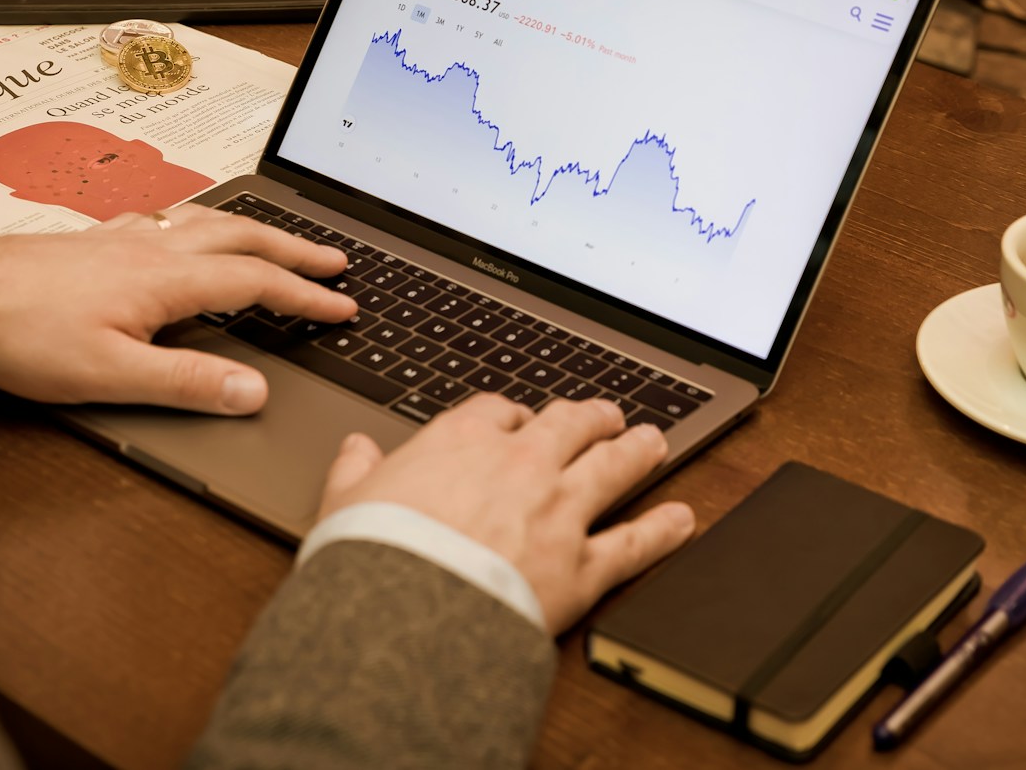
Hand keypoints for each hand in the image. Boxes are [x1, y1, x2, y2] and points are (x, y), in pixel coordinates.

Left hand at [0, 203, 353, 412]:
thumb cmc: (21, 335)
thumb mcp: (110, 375)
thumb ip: (188, 382)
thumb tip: (254, 391)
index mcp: (166, 279)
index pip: (257, 284)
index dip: (306, 297)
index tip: (344, 307)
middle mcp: (153, 248)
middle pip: (244, 239)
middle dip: (296, 251)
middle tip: (336, 261)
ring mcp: (124, 238)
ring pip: (208, 222)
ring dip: (255, 231)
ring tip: (280, 240)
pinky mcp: (96, 241)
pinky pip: (168, 220)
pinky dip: (201, 222)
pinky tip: (188, 229)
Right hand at [318, 394, 695, 633]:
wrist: (404, 613)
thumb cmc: (371, 556)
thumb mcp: (344, 503)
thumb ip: (354, 471)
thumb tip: (354, 449)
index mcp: (462, 441)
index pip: (498, 411)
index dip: (514, 414)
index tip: (518, 420)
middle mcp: (521, 464)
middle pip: (569, 424)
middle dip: (590, 417)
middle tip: (605, 415)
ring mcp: (559, 511)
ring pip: (613, 466)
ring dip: (637, 451)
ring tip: (653, 441)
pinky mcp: (583, 565)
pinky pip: (635, 542)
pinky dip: (663, 530)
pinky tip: (681, 521)